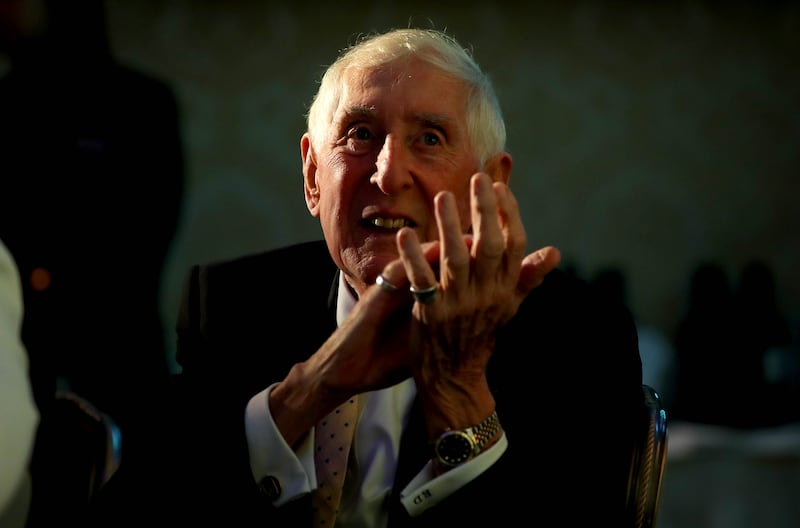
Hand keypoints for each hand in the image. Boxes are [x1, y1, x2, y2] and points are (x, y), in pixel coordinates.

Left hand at [386, 172, 559, 432]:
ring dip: (449, 227)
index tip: (499, 187)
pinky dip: (412, 258)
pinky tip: (403, 235)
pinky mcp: (431, 314)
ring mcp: (459, 305)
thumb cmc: (481, 333)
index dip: (508, 215)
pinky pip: (421, 281)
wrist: (454, 375)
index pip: (514, 245)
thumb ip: (527, 277)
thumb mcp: (509, 306)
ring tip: (442, 198)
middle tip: (477, 179)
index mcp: (506, 289)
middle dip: (484, 211)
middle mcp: (486, 295)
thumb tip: (554, 252)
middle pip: (488, 246)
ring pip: (456, 260)